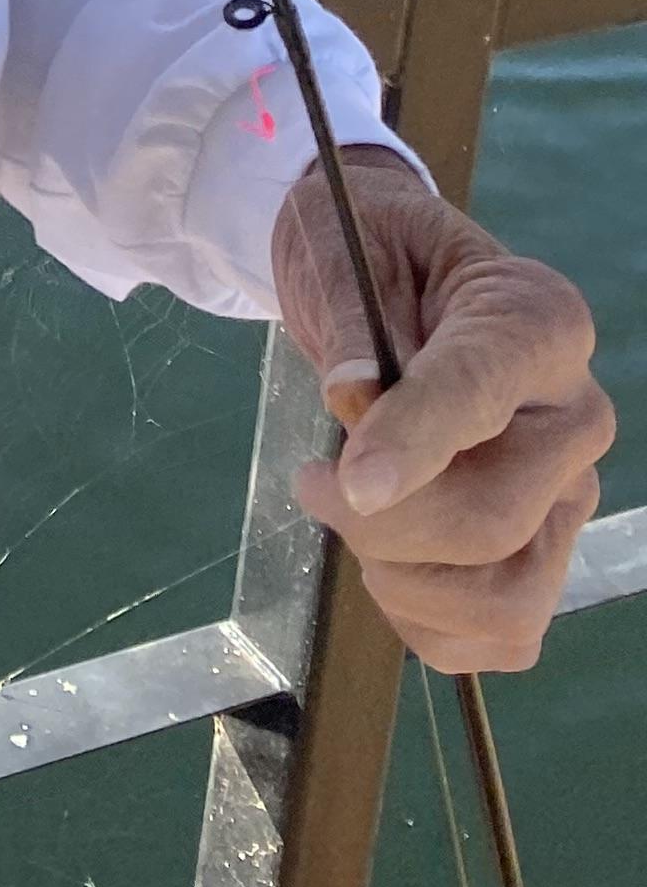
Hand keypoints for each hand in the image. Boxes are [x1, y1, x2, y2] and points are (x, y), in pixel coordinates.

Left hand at [275, 146, 611, 671]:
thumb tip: (352, 397)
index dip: (413, 445)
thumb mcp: (344, 251)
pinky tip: (385, 565)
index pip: (479, 394)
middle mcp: (574, 415)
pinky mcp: (545, 554)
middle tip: (313, 481)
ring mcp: (568, 495)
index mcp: (538, 321)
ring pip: (505, 596)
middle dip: (381, 524)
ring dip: (402, 582)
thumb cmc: (371, 255)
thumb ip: (352, 322)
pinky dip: (427, 624)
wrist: (392, 281)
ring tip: (352, 518)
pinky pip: (502, 635)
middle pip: (493, 519)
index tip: (348, 484)